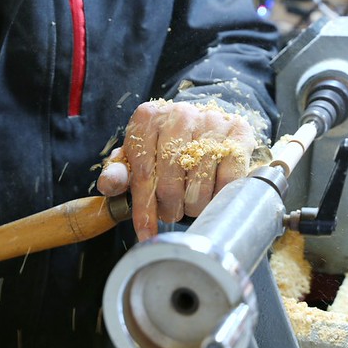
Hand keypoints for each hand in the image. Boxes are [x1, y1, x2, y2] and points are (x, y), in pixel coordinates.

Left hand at [97, 100, 256, 240]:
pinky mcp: (238, 132)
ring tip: (190, 204)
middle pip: (170, 182)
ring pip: (200, 184)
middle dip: (170, 208)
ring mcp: (211, 122)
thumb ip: (119, 172)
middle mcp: (179, 115)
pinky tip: (211, 196)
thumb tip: (109, 185)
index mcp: (147, 118)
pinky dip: (218, 197)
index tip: (145, 233)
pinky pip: (228, 180)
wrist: (204, 121)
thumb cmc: (164, 144)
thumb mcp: (136, 155)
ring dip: (194, 206)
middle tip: (171, 213)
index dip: (143, 209)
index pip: (142, 174)